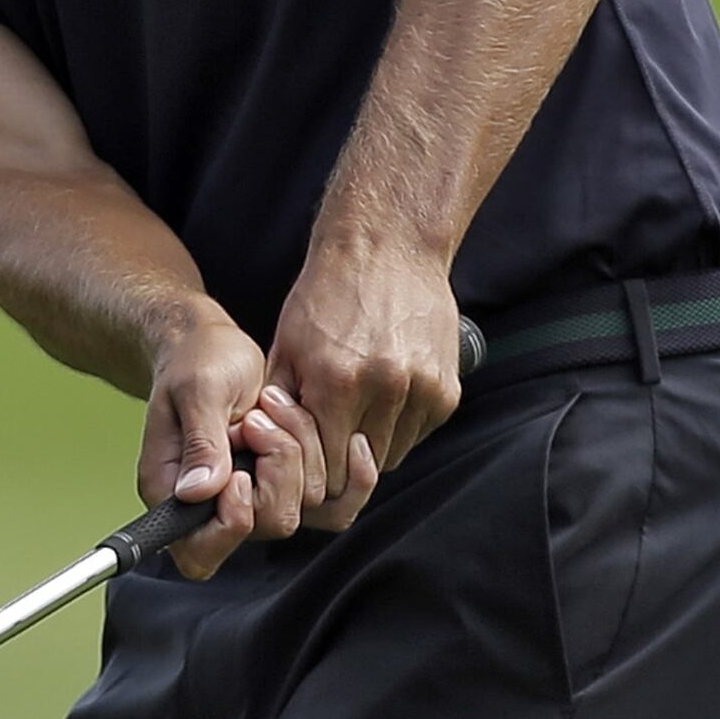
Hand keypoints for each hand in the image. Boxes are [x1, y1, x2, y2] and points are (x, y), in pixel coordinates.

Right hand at [135, 305, 319, 579]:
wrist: (213, 344)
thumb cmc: (196, 360)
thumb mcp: (198, 390)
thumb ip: (202, 441)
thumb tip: (199, 491)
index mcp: (172, 492)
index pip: (200, 552)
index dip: (233, 519)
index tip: (241, 471)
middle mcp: (211, 507)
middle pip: (269, 524)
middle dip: (278, 467)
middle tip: (257, 419)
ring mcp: (253, 499)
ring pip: (304, 507)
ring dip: (301, 450)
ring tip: (273, 406)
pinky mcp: (285, 486)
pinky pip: (331, 503)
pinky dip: (338, 465)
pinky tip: (321, 427)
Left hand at [266, 236, 465, 530]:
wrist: (387, 245)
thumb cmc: (327, 293)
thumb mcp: (287, 343)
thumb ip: (280, 403)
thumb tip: (272, 452)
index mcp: (337, 382)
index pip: (328, 471)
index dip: (313, 472)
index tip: (306, 461)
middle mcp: (385, 390)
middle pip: (361, 470)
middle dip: (340, 462)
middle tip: (328, 439)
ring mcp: (422, 390)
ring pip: (393, 456)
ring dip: (371, 445)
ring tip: (355, 411)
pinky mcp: (447, 389)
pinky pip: (418, 433)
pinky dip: (399, 427)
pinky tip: (382, 396)